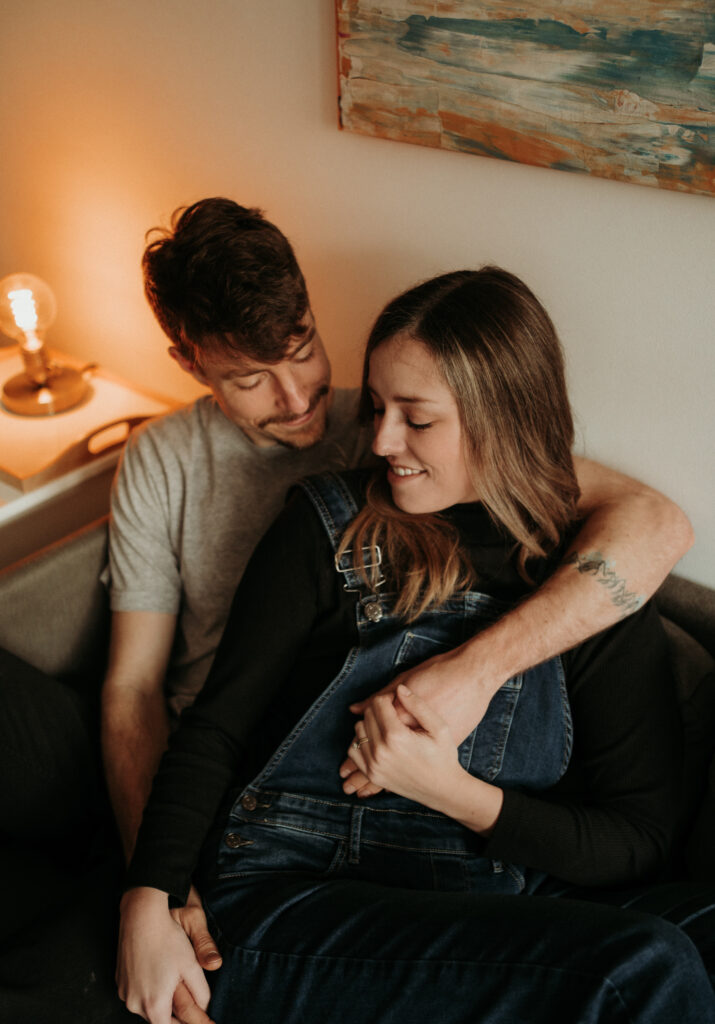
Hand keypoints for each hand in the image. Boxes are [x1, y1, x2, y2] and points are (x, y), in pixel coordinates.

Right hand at [117, 887, 214, 1023]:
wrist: (141, 916)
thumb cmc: (168, 940)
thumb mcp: (191, 965)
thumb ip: (201, 992)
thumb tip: (205, 1008)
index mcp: (154, 1004)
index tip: (196, 1020)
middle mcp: (134, 1003)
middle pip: (157, 1019)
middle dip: (173, 1015)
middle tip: (190, 1006)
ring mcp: (124, 992)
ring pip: (146, 1007)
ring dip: (159, 1002)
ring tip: (172, 985)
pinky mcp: (120, 981)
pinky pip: (136, 994)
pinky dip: (148, 991)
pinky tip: (158, 974)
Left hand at [341, 644, 495, 796]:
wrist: (443, 789)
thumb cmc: (444, 756)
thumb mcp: (439, 727)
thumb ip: (418, 705)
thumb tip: (399, 689)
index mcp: (397, 736)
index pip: (379, 703)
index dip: (388, 697)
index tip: (397, 700)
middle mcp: (381, 751)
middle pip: (367, 715)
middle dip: (379, 709)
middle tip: (394, 712)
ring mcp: (374, 765)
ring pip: (358, 730)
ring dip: (370, 724)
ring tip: (387, 726)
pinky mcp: (372, 775)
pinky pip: (353, 751)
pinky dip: (361, 742)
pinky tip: (377, 740)